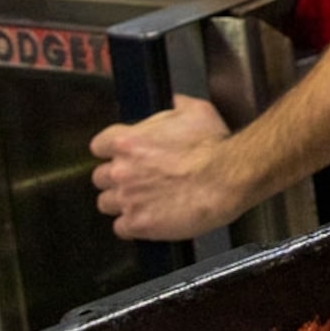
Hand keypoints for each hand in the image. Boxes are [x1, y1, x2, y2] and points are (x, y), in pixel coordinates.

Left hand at [88, 95, 246, 241]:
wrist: (230, 177)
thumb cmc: (216, 146)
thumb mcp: (197, 111)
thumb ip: (175, 106)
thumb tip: (172, 102)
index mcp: (128, 142)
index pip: (99, 146)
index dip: (112, 151)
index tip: (123, 155)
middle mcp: (121, 171)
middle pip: (100, 177)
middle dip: (117, 178)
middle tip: (139, 179)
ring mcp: (128, 199)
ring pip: (106, 204)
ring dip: (122, 202)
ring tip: (144, 201)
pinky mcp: (138, 224)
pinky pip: (122, 228)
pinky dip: (133, 226)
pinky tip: (150, 219)